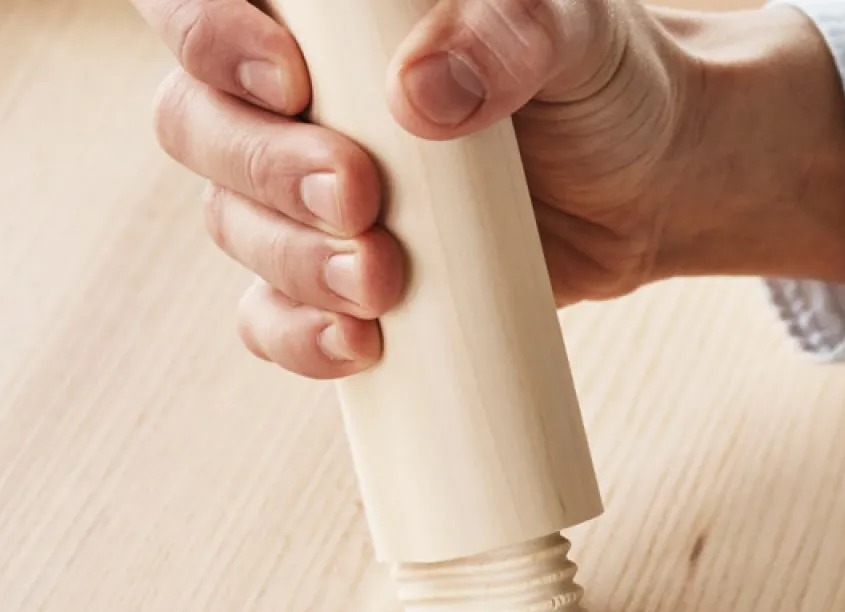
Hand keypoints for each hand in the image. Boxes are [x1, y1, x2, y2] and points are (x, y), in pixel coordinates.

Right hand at [136, 0, 844, 378]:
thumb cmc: (597, 76)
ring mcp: (301, 188)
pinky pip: (266, 314)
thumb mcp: (571, 27)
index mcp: (321, 9)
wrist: (650, 182)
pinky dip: (298, 335)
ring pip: (229, 221)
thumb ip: (506, 32)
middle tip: (358, 195)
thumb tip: (421, 95)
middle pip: (194, 120)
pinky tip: (360, 344)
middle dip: (266, 168)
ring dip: (292, 259)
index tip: (287, 79)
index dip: (204, 31)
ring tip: (381, 278)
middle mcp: (290, 91)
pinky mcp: (331, 275)